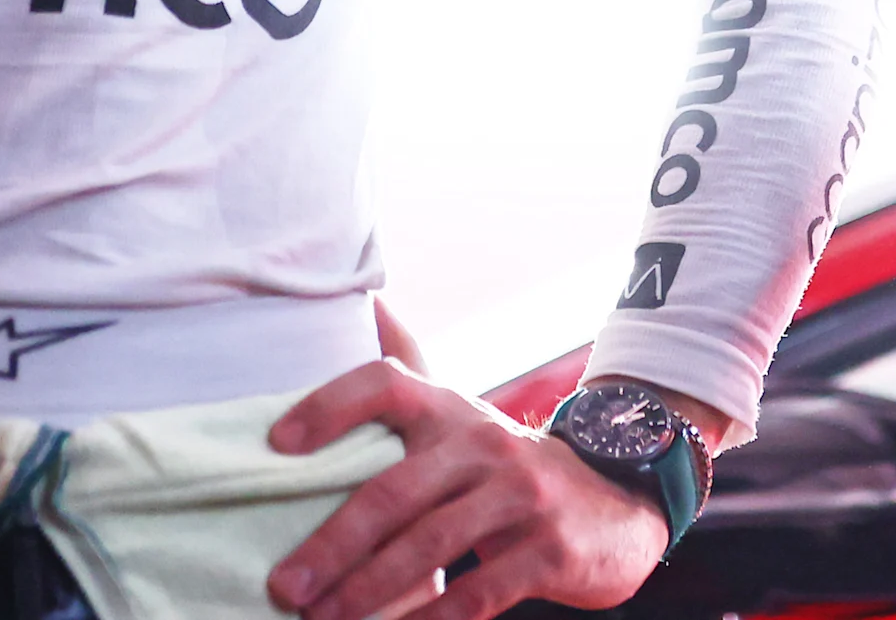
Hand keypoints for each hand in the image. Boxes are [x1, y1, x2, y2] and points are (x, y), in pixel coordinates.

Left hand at [265, 362, 712, 619]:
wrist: (618, 501)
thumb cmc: (508, 469)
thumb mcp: (463, 420)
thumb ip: (410, 377)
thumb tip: (368, 304)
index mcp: (451, 409)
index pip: (385, 383)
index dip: (329, 405)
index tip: (277, 444)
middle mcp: (484, 442)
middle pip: (395, 489)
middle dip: (333, 542)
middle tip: (286, 585)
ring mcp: (522, 494)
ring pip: (431, 545)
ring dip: (368, 589)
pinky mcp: (549, 548)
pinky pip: (478, 592)